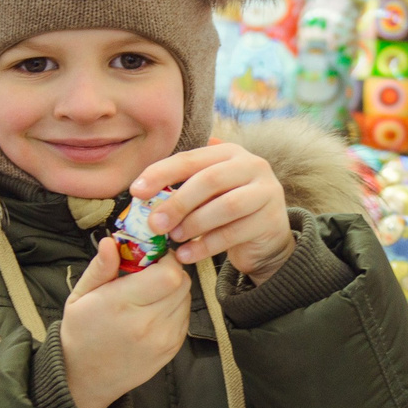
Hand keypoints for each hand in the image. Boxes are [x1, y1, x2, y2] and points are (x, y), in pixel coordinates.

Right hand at [60, 236, 190, 407]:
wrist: (86, 377)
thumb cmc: (81, 331)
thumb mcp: (80, 296)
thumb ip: (100, 268)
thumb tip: (110, 242)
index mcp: (121, 305)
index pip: (168, 274)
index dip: (164, 259)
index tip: (150, 257)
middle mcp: (146, 324)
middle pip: (182, 283)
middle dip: (170, 271)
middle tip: (150, 273)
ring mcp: (163, 340)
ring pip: (186, 298)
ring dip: (173, 289)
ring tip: (150, 293)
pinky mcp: (172, 349)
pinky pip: (185, 316)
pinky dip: (174, 307)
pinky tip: (153, 311)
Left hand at [133, 140, 293, 277]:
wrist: (265, 240)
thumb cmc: (226, 212)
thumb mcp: (205, 194)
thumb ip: (181, 187)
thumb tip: (140, 192)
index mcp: (229, 152)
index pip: (190, 158)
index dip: (161, 174)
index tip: (136, 192)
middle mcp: (252, 165)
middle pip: (209, 180)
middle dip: (177, 203)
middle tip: (153, 224)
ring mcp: (266, 191)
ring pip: (225, 206)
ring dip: (194, 224)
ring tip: (173, 239)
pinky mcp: (271, 220)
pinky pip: (234, 233)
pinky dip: (205, 246)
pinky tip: (186, 255)